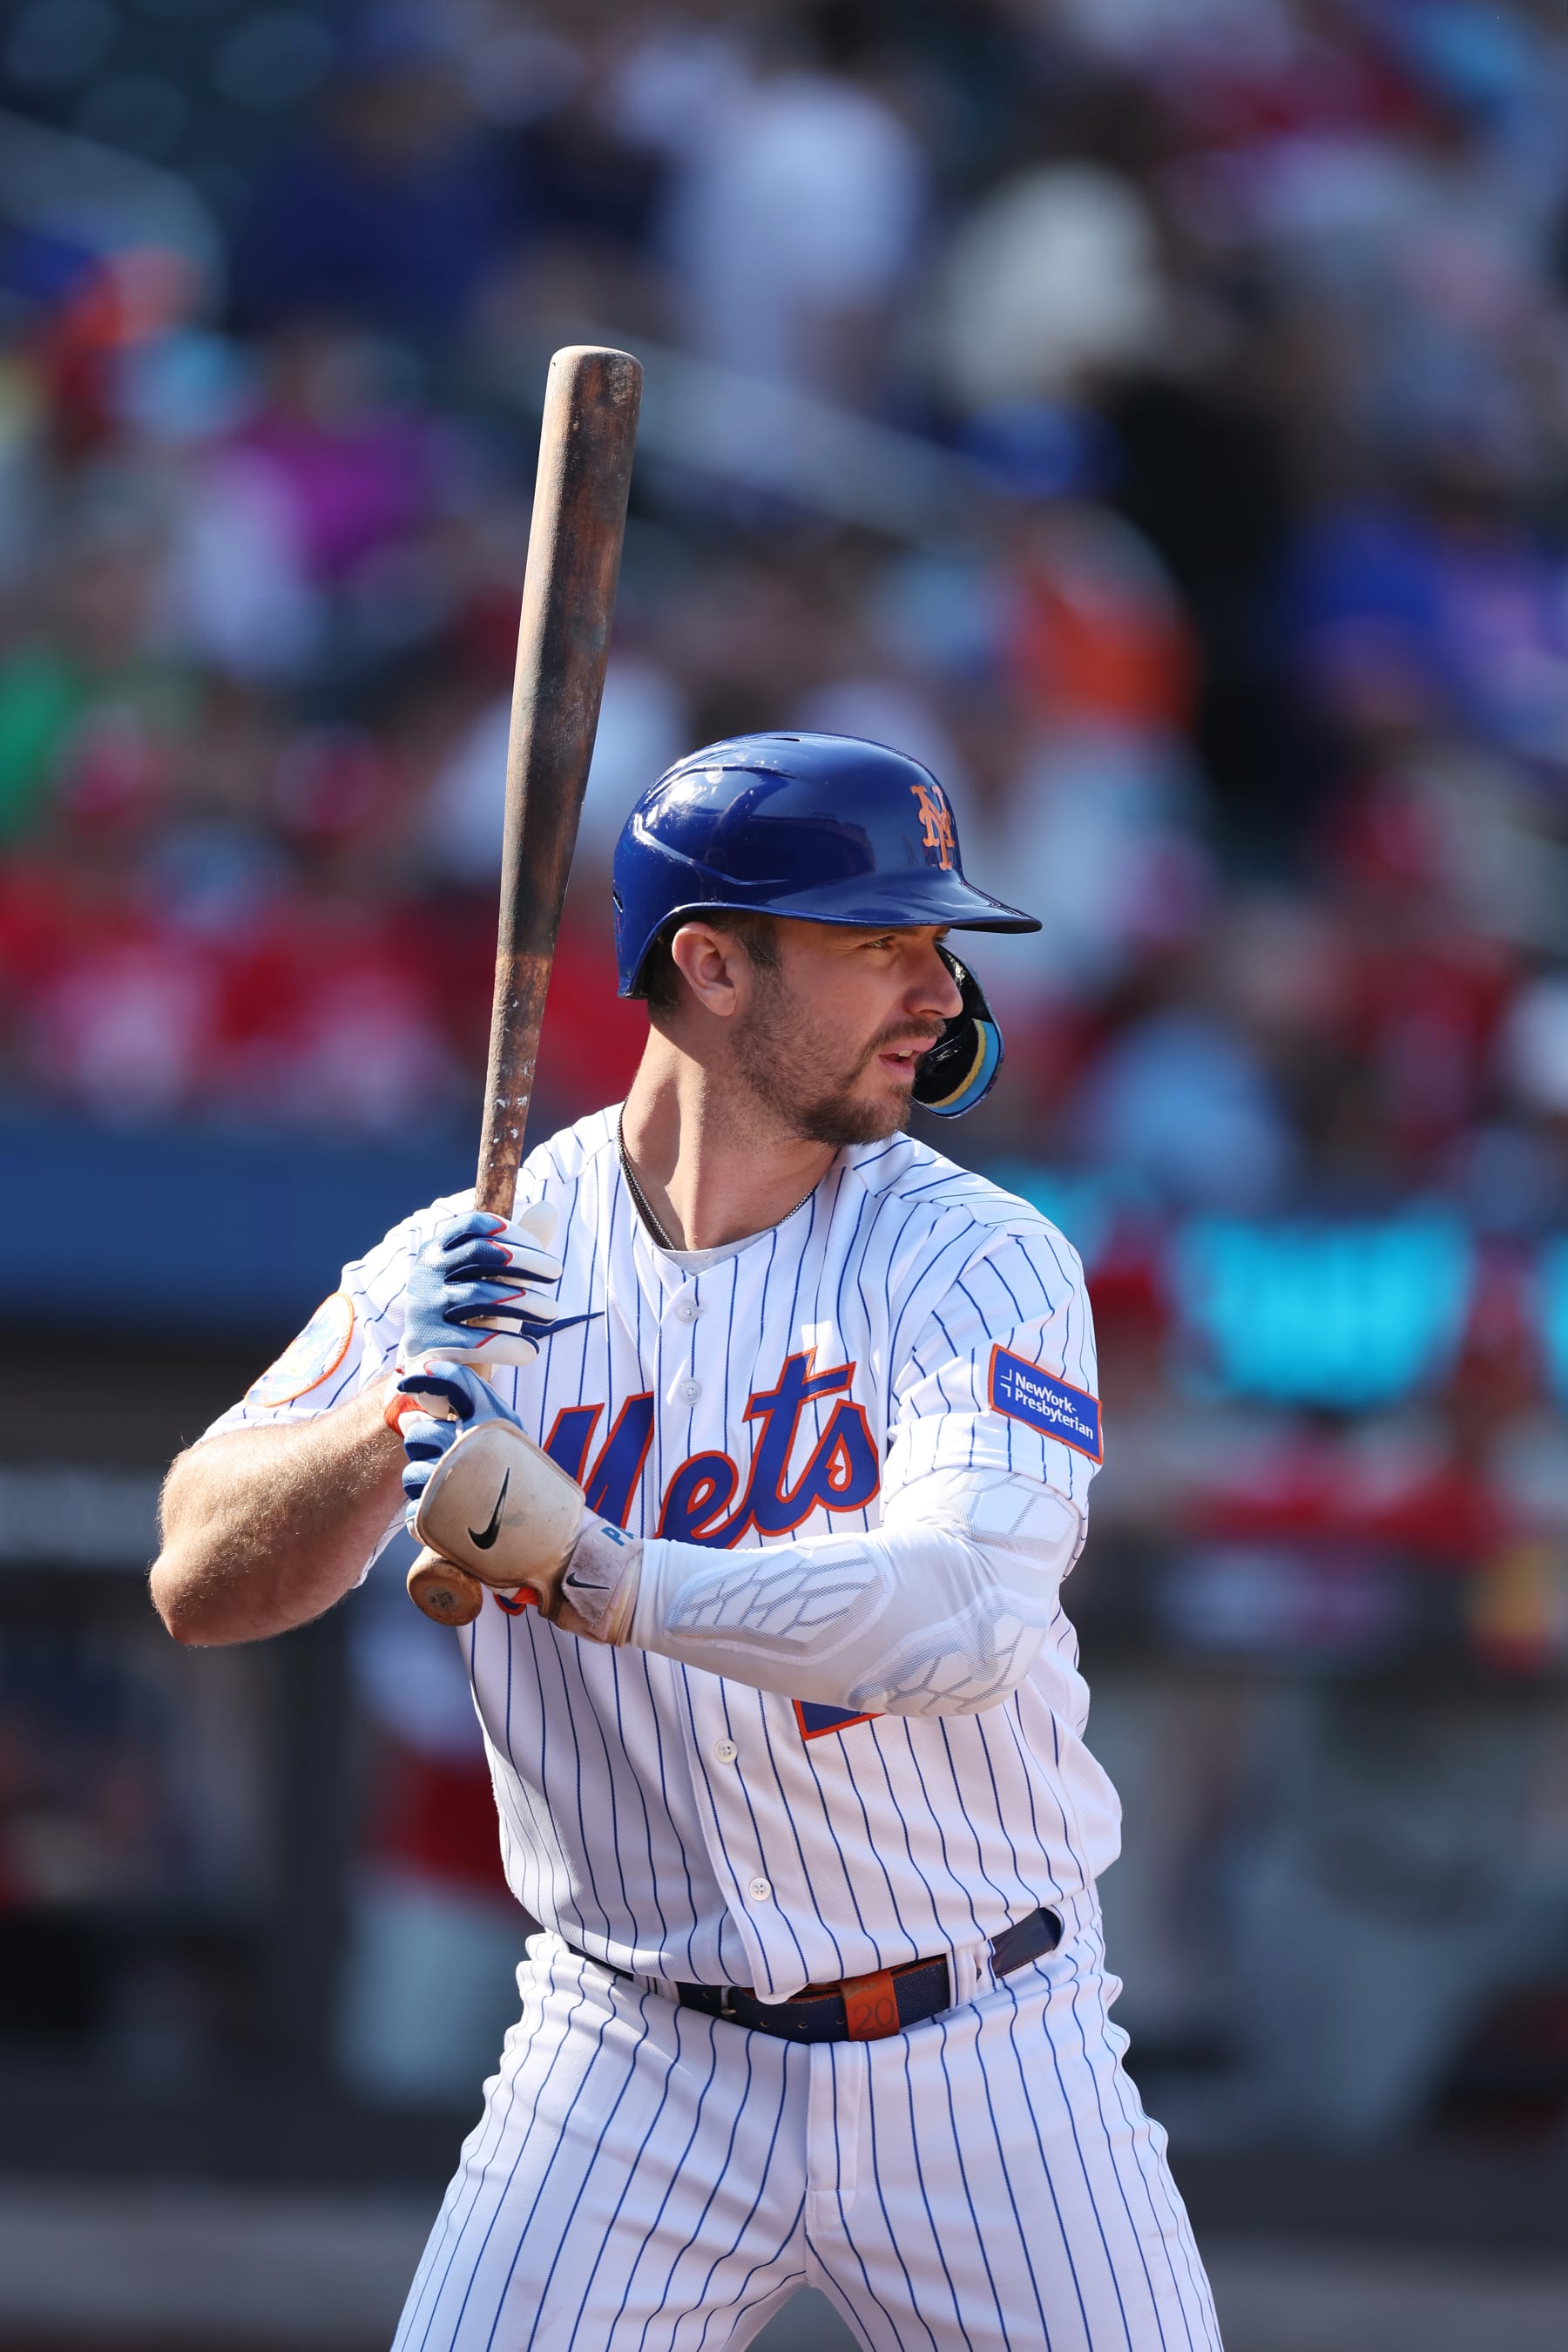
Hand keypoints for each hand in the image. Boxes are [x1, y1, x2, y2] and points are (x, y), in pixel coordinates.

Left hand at [392, 1372, 641, 1642]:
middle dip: (422, 1444)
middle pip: (419, 1431)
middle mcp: (471, 1445)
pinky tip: (447, 1517)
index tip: (409, 1380)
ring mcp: (452, 1482)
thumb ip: (475, 1417)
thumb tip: (417, 1405)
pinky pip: (412, 1509)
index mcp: (494, 1421)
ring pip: (411, 1472)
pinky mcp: (438, 1519)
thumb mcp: (512, 1439)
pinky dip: (423, 1515)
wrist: (555, 1539)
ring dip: (421, 1482)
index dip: (429, 1374)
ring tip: (449, 1492)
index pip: (456, 1382)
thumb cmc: (530, 1485)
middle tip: (442, 1456)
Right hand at [398, 1200, 582, 1373]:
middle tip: (557, 1272)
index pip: (473, 1225)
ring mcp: (423, 1311)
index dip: (512, 1231)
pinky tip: (529, 1352)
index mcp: (438, 1252)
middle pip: (478, 1253)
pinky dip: (506, 1345)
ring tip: (552, 1312)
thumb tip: (548, 1207)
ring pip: (478, 1296)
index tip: (542, 1249)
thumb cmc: (473, 1315)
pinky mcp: (427, 1348)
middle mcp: (425, 1275)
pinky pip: (471, 1342)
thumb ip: (519, 1247)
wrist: (433, 1369)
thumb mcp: (494, 1280)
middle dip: (525, 1261)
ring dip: (524, 1302)